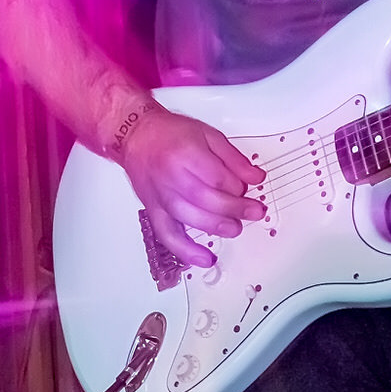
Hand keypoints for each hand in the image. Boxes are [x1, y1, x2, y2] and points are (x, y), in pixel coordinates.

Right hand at [121, 106, 264, 268]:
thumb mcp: (207, 135)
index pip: (218, 178)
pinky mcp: (153, 210)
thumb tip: (255, 177)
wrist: (135, 136)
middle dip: (234, 209)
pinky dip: (186, 250)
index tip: (247, 188)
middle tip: (254, 211)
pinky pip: (168, 235)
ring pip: (190, 218)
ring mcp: (160, 196)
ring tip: (235, 228)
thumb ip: (233, 158)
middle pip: (206, 200)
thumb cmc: (169, 133)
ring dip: (217, 227)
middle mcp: (171, 176)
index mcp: (186, 154)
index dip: (237, 187)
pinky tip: (204, 258)